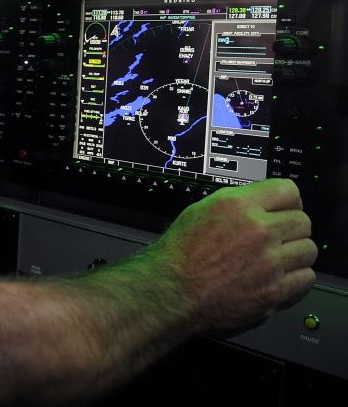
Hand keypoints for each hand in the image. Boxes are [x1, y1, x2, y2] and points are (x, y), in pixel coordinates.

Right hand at [149, 178, 316, 330]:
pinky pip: (307, 278)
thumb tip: (262, 202)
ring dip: (296, 253)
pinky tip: (280, 276)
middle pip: (303, 221)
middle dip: (292, 228)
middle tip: (279, 237)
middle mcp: (257, 230)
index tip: (286, 209)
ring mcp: (269, 261)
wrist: (172, 289)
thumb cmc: (181, 253)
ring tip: (279, 258)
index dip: (289, 201)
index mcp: (238, 205)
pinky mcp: (274, 290)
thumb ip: (238, 203)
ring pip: (308, 249)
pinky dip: (297, 278)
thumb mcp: (201, 210)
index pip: (288, 191)